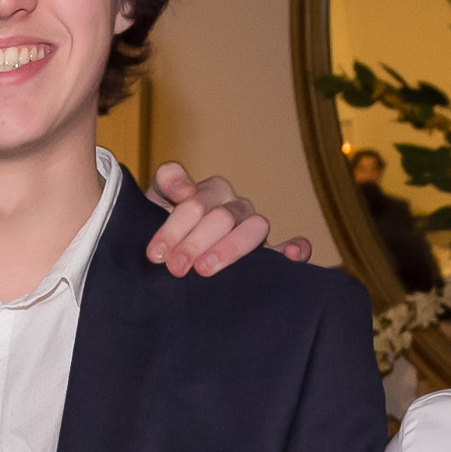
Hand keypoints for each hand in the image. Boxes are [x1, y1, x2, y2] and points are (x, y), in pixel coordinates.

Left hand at [144, 163, 311, 275]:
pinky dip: (296, 248)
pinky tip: (291, 255)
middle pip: (222, 217)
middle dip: (195, 242)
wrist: (172, 258)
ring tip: (205, 269)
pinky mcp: (271, 253)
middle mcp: (235, 207)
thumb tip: (185, 190)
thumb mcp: (154, 203)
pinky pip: (293, 246)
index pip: (197, 201)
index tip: (156, 253)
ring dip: (230, 248)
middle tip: (176, 267)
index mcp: (211, 192)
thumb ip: (166, 183)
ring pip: (255, 228)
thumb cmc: (161, 229)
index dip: (174, 226)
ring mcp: (254, 228)